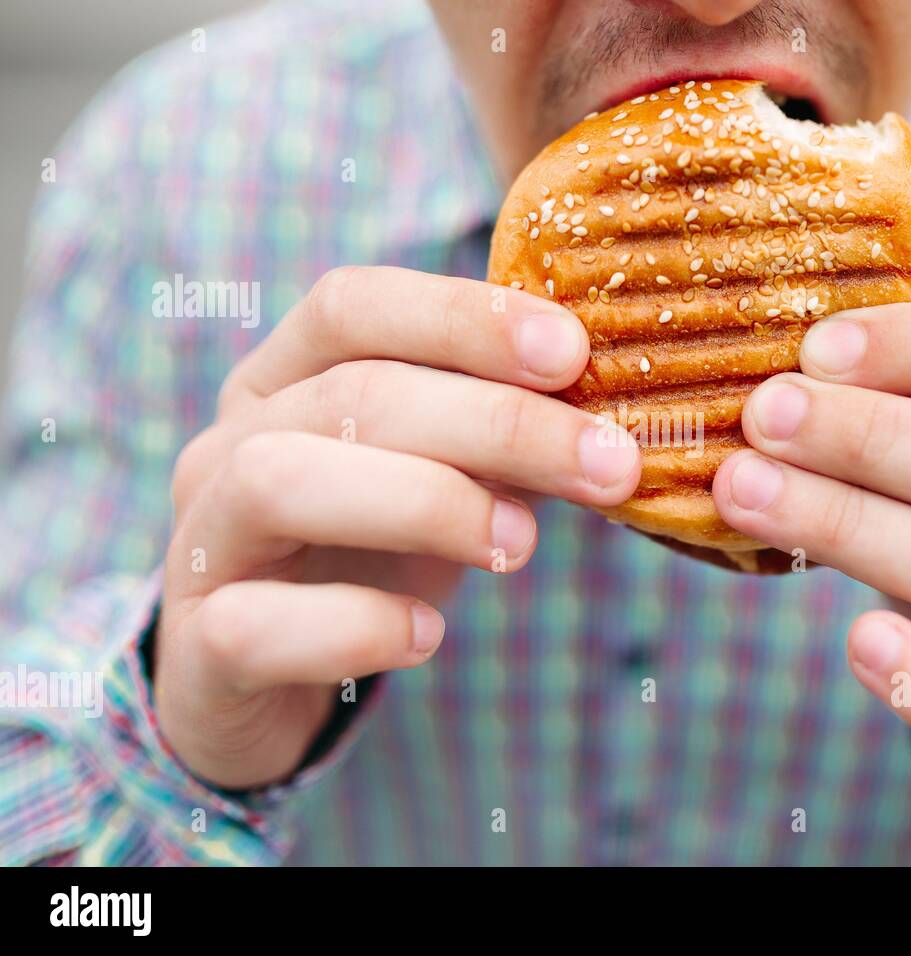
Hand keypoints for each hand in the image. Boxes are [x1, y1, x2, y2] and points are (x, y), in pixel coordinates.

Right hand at [157, 266, 640, 788]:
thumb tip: (611, 416)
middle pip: (350, 394)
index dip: (465, 317)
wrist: (259, 679)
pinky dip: (357, 627)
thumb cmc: (366, 556)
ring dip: (425, 504)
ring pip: (279, 482)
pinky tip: (426, 637)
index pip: (352, 306)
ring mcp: (202, 541)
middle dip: (498, 423)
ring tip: (520, 546)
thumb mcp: (439, 479)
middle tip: (609, 465)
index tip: (573, 351)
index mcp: (285, 381)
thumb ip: (499, 441)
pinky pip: (257, 627)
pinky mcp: (202, 645)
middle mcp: (229, 444)